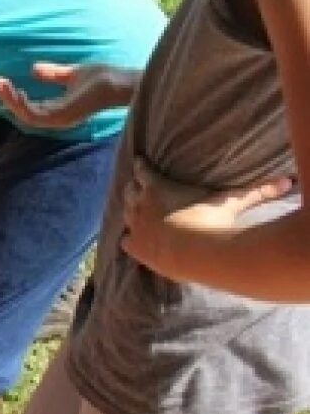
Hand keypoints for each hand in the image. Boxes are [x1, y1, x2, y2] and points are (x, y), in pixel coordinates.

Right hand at [0, 62, 132, 130]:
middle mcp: (57, 118)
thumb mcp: (71, 73)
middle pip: (23, 113)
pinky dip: (21, 104)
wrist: (120, 81)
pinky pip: (34, 114)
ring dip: (10, 101)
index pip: (29, 108)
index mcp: (59, 110)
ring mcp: (60, 119)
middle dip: (6, 98)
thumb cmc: (103, 78)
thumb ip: (53, 74)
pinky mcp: (62, 116)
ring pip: (25, 115)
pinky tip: (15, 90)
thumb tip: (33, 69)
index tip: (1, 81)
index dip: (13, 96)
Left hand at [121, 158, 293, 279]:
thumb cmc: (211, 221)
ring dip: (129, 209)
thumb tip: (287, 181)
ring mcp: (136, 227)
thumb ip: (254, 189)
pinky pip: (126, 241)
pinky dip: (129, 239)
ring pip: (125, 213)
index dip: (142, 166)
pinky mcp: (137, 248)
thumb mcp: (229, 200)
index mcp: (157, 187)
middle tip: (135, 185)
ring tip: (131, 208)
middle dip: (134, 187)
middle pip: (129, 190)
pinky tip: (130, 240)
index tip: (139, 160)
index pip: (144, 171)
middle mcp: (140, 204)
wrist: (196, 253)